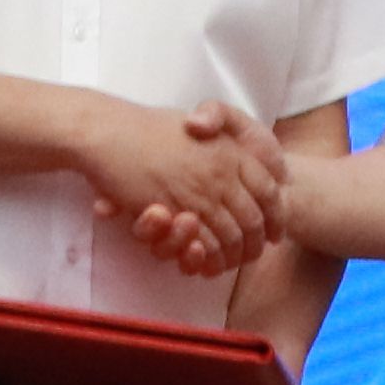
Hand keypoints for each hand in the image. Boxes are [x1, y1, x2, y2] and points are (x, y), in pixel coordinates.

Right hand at [78, 97, 283, 270]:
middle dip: (257, 243)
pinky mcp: (173, 211)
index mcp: (229, 150)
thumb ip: (220, 132)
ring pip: (229, 236)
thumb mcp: (194, 121)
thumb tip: (244, 154)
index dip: (276, 215)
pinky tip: (207, 261)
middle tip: (254, 255)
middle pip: (253, 219)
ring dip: (233, 256)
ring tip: (232, 263)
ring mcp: (197, 193)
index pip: (268, 190)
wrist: (109, 130)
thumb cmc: (148, 126)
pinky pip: (201, 243)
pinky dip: (207, 258)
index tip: (275, 231)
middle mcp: (220, 172)